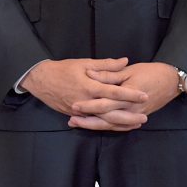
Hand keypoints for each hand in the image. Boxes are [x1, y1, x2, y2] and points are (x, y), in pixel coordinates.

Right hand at [21, 58, 146, 128]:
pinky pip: (95, 123)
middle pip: (111, 111)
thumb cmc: (63, 69)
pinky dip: (108, 125)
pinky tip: (119, 125)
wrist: (41, 80)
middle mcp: (86, 101)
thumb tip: (125, 61)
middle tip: (145, 116)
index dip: (130, 94)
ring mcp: (81, 111)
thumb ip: (106, 64)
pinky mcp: (76, 115)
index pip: (113, 92)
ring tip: (136, 123)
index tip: (144, 95)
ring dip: (121, 123)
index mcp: (89, 86)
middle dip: (129, 114)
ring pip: (104, 121)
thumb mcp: (84, 62)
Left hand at [68, 61, 178, 131]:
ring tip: (77, 124)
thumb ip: (109, 74)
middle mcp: (131, 108)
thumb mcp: (129, 71)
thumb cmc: (150, 72)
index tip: (74, 105)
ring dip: (95, 125)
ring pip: (112, 125)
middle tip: (71, 120)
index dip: (89, 105)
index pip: (105, 103)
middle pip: (106, 118)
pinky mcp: (137, 116)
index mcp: (128, 95)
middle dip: (88, 120)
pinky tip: (96, 126)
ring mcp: (135, 114)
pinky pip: (121, 126)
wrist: (171, 81)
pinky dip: (108, 127)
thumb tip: (90, 74)